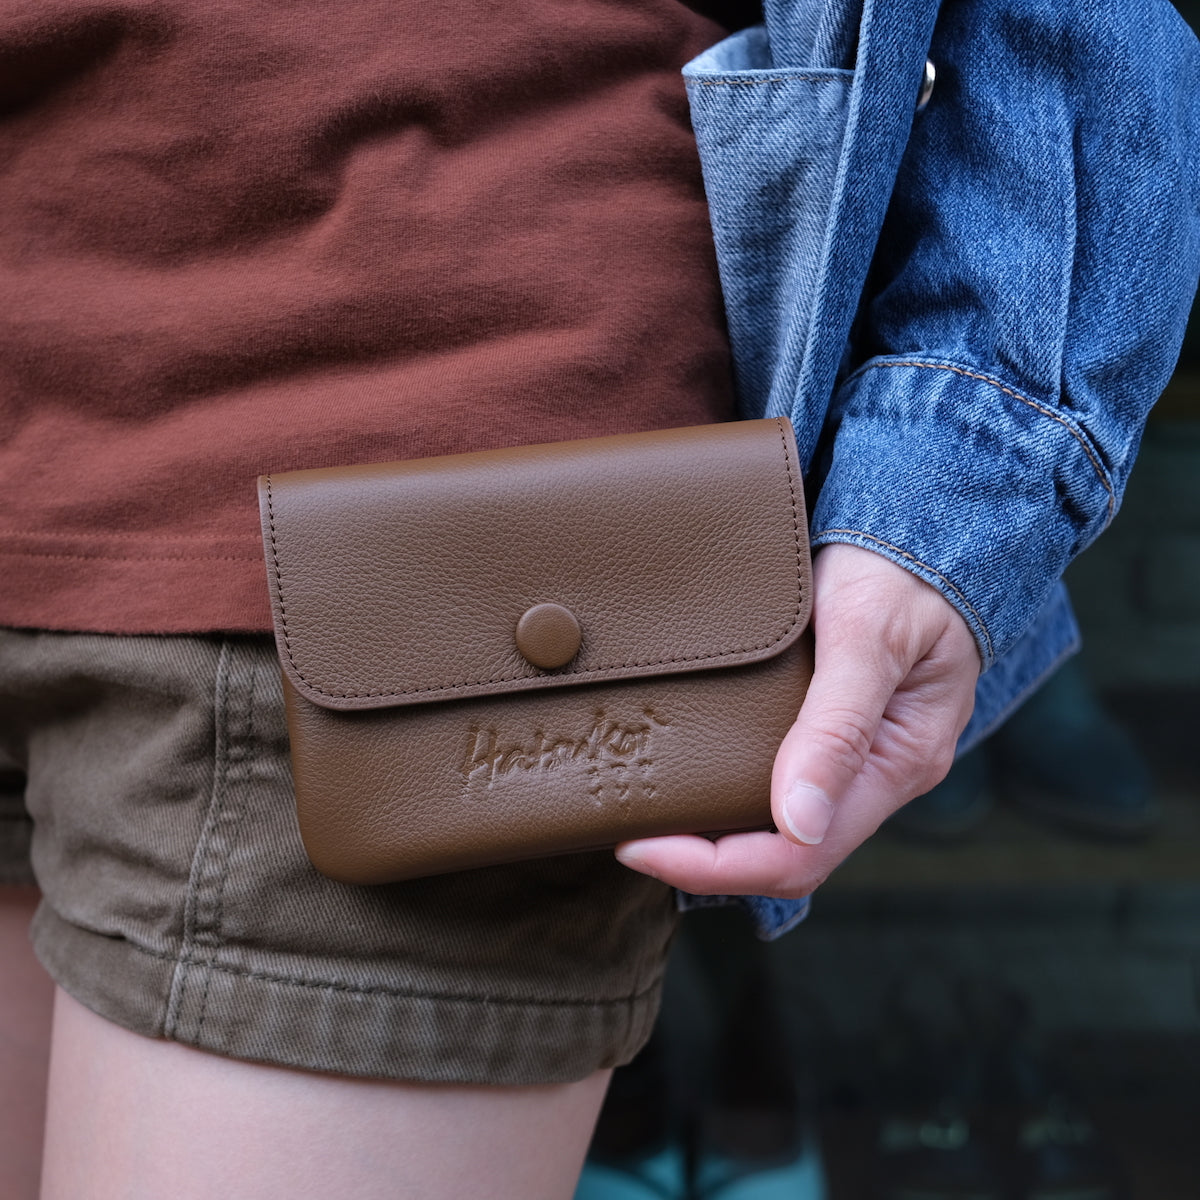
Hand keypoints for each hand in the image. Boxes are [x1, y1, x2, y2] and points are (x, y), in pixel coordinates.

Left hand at [615, 543, 980, 896]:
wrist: (925, 526)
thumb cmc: (898, 573)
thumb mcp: (866, 636)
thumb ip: (837, 727)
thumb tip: (800, 823)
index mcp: (899, 762)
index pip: (803, 855)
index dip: (717, 866)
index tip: (643, 845)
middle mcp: (881, 773)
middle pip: (789, 853)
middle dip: (706, 859)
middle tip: (630, 834)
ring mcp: (860, 755)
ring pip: (785, 826)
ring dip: (718, 833)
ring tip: (651, 810)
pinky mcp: (840, 732)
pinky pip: (784, 783)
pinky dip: (734, 793)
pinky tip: (694, 774)